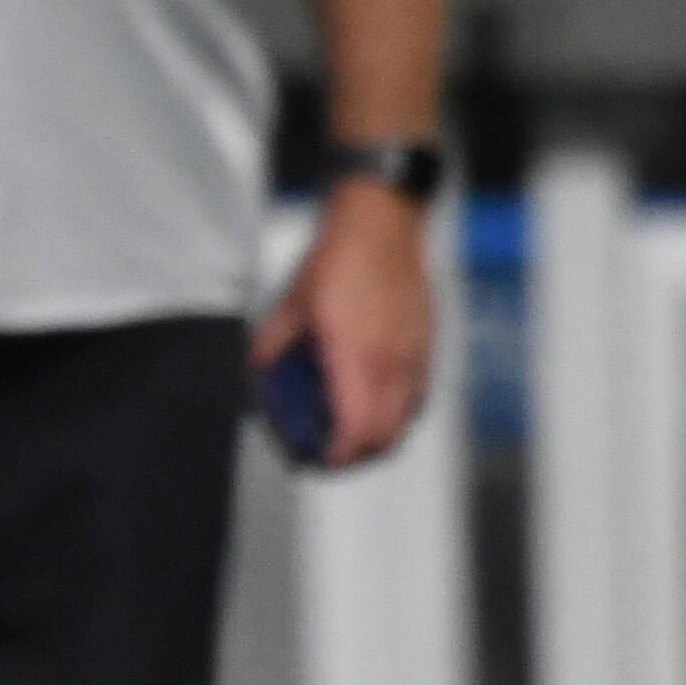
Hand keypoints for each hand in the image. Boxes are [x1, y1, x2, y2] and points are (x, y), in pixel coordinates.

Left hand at [250, 183, 434, 468]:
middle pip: (384, 437)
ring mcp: (414, 358)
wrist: (383, 225)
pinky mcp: (426, 348)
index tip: (317, 459)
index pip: (356, 429)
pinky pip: (416, 399)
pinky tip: (372, 405)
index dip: (338, 455)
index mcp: (355, 355)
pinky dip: (396, 414)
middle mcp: (391, 364)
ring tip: (348, 434)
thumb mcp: (292, 303)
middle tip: (328, 453)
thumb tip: (259, 371)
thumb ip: (274, 344)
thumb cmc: (339, 258)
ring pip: (404, 422)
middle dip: (356, 455)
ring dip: (377, 437)